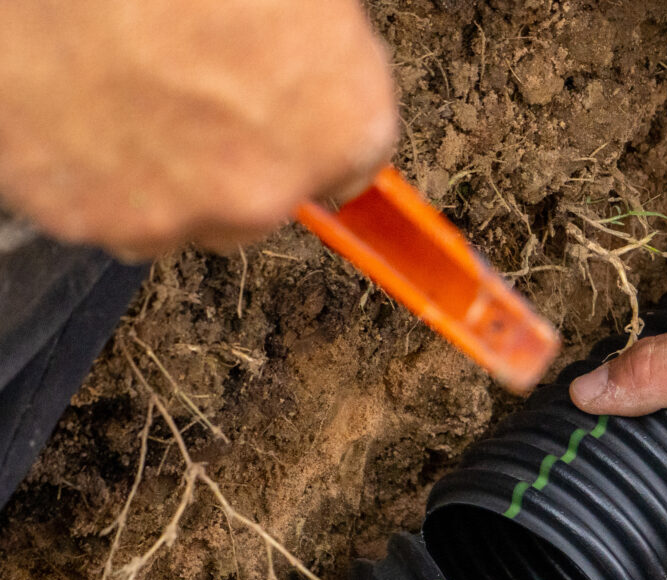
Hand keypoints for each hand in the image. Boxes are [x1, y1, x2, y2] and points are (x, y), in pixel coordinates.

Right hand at [0, 0, 396, 256]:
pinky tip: (84, 104)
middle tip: (193, 78)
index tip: (292, 109)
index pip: (354, 163)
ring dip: (167, 169)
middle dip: (239, 151)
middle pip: (265, 196)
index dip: (315, 126)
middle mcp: (268, 191)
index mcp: (343, 123)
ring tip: (129, 85)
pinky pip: (104, 209)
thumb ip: (323, 45)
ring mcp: (177, 215)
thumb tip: (315, 58)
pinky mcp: (88, 217)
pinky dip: (96, 172)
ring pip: (184, 213)